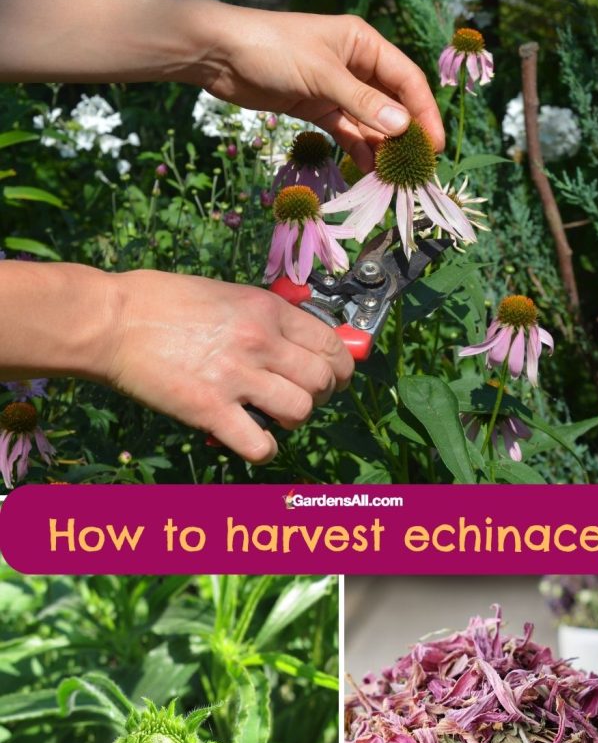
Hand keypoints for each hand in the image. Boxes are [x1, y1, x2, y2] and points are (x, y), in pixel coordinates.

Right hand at [106, 270, 353, 462]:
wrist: (112, 321)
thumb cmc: (160, 303)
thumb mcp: (225, 293)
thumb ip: (264, 318)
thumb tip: (295, 342)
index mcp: (266, 309)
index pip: (331, 344)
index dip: (340, 368)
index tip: (332, 378)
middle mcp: (260, 341)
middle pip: (324, 381)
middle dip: (320, 396)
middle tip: (298, 398)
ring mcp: (237, 376)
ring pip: (301, 411)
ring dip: (292, 420)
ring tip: (271, 417)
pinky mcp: (211, 410)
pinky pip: (261, 445)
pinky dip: (262, 449)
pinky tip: (249, 439)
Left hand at [194, 8, 444, 170]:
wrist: (222, 55)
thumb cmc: (273, 49)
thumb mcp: (322, 75)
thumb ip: (362, 104)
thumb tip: (401, 128)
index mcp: (363, 43)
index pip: (406, 79)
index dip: (423, 112)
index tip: (433, 145)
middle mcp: (355, 64)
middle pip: (391, 103)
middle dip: (404, 134)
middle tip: (416, 168)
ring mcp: (336, 88)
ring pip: (368, 121)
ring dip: (381, 147)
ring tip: (393, 176)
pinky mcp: (317, 107)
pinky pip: (346, 131)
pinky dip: (356, 149)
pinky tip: (367, 170)